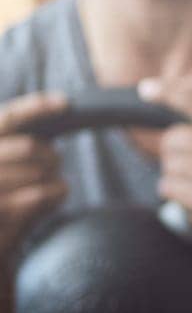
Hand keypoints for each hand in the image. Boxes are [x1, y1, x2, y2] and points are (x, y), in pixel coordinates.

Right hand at [0, 93, 69, 259]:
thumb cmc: (5, 205)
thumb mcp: (11, 169)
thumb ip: (23, 145)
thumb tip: (58, 108)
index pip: (7, 118)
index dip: (35, 108)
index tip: (65, 102)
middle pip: (32, 147)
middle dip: (50, 157)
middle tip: (49, 168)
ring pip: (42, 170)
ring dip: (52, 179)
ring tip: (39, 192)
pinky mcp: (0, 209)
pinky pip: (44, 192)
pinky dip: (54, 196)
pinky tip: (46, 202)